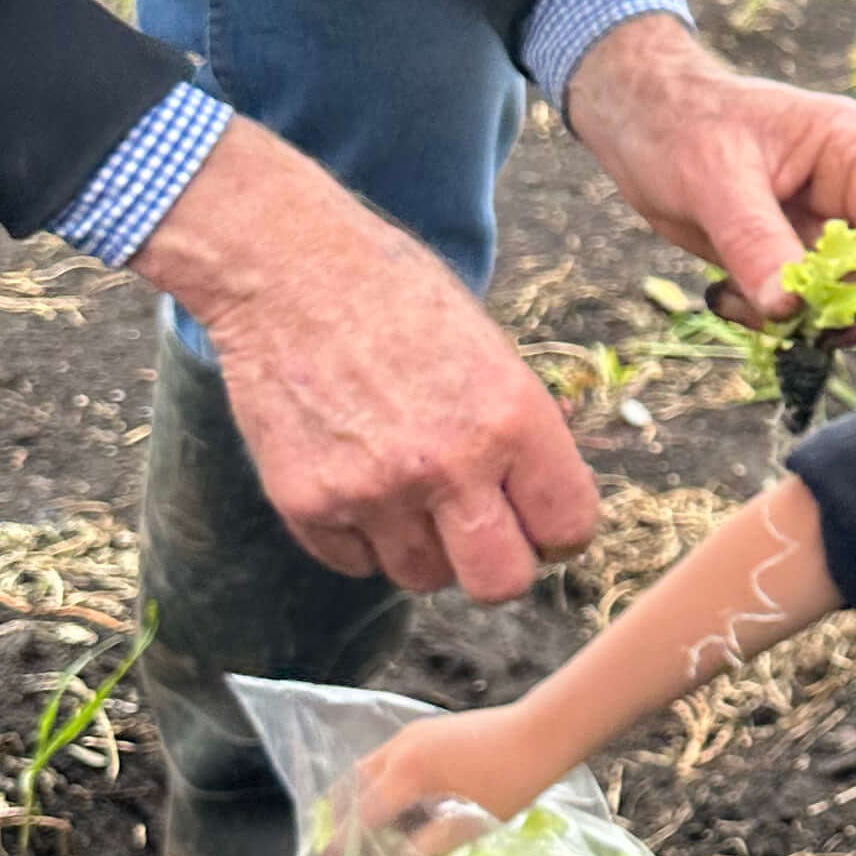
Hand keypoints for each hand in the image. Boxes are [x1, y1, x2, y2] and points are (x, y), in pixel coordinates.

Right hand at [134, 120, 598, 600]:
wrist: (287, 271)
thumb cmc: (398, 300)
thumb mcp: (490, 353)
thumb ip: (521, 437)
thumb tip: (546, 510)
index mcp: (511, 418)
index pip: (569, 529)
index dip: (557, 533)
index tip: (539, 522)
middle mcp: (448, 463)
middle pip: (500, 584)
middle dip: (498, 565)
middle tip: (480, 529)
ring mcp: (372, 490)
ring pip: (424, 577)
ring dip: (425, 548)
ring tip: (407, 486)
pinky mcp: (306, 503)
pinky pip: (356, 562)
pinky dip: (362, 538)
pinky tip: (356, 477)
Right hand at [350, 699, 558, 855]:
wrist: (545, 731)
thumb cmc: (514, 780)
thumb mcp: (469, 826)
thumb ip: (421, 853)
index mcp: (408, 772)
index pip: (359, 820)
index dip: (338, 854)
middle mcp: (399, 748)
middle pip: (349, 791)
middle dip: (339, 828)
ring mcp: (410, 735)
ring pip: (364, 772)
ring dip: (358, 806)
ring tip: (367, 842)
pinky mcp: (424, 731)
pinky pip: (385, 762)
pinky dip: (378, 789)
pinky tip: (398, 814)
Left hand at [563, 18, 855, 335]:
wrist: (640, 121)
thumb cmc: (678, 124)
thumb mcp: (712, 178)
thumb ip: (754, 241)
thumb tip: (790, 308)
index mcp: (853, 147)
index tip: (823, 308)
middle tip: (798, 329)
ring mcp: (834, 224)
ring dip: (817, 321)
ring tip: (744, 307)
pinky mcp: (805, 255)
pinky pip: (820, 305)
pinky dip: (784, 320)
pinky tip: (730, 298)